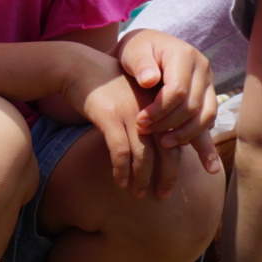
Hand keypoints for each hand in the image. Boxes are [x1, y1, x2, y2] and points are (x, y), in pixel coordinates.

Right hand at [68, 48, 184, 198]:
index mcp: (161, 105)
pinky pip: (120, 151)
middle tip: (162, 195)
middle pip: (168, 150)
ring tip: (138, 194)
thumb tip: (159, 146)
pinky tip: (119, 181)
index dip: (181, 163)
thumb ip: (150, 117)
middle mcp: (151, 110)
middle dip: (167, 177)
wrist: (79, 66)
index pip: (180, 138)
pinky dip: (121, 170)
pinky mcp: (110, 117)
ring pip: (144, 155)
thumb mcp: (135, 97)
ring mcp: (131, 114)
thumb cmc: (107, 85)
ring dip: (142, 179)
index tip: (175, 182)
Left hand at [118, 29, 221, 170]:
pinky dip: (199, 137)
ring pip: (206, 116)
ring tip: (163, 144)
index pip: (178, 91)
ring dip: (186, 134)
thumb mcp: (133, 51)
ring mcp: (208, 83)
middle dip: (168, 124)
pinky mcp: (208, 96)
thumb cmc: (137, 50)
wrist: (147, 49)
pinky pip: (208, 120)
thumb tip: (149, 80)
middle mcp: (203, 69)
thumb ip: (140, 63)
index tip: (140, 121)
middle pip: (192, 106)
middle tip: (145, 131)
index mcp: (185, 55)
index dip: (159, 111)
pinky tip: (188, 150)